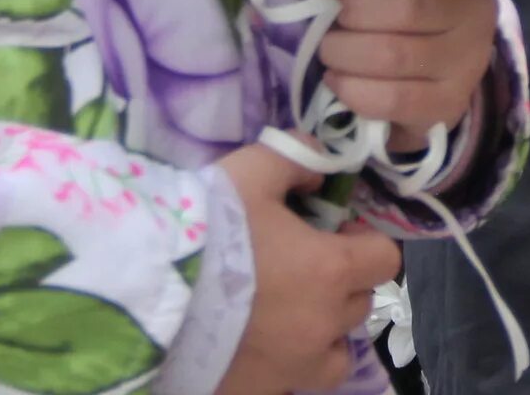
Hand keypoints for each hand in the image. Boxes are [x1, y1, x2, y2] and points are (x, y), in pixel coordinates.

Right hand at [213, 146, 402, 394]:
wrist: (144, 295)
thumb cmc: (205, 229)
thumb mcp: (252, 171)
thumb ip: (297, 159)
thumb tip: (319, 171)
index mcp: (330, 272)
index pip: (385, 260)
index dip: (364, 243)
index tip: (333, 235)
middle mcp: (321, 327)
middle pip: (359, 305)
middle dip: (340, 284)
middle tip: (300, 269)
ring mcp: (290, 370)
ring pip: (334, 356)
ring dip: (323, 335)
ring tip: (286, 318)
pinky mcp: (257, 393)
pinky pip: (290, 383)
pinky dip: (285, 367)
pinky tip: (255, 346)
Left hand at [300, 0, 499, 154]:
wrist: (416, 58)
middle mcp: (477, 9)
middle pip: (410, 8)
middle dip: (354, 13)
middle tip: (337, 18)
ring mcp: (468, 59)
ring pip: (398, 56)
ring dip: (347, 53)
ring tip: (332, 49)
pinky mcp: (449, 102)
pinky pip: (395, 100)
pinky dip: (354, 90)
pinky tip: (339, 79)